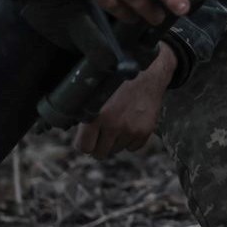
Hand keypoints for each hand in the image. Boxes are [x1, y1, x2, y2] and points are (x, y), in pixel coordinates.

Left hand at [74, 42, 176, 158]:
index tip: (88, 137)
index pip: (84, 147)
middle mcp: (113, 125)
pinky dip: (130, 139)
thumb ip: (87, 115)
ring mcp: (130, 130)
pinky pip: (132, 147)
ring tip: (119, 122)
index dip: (84, 143)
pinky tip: (130, 123)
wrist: (147, 73)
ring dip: (115, 141)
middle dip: (99, 145)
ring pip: (116, 150)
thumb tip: (79, 134)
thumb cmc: (118, 82)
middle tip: (102, 133)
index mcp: (96, 116)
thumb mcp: (96, 94)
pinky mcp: (144, 131)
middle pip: (100, 153)